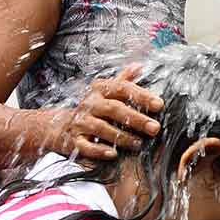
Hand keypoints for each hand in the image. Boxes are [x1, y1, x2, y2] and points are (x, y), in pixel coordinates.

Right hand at [47, 63, 161, 163]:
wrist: (60, 126)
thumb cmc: (92, 108)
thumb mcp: (105, 91)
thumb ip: (122, 80)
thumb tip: (139, 65)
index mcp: (100, 90)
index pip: (122, 88)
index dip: (141, 96)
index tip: (159, 105)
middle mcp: (89, 104)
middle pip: (114, 109)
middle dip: (136, 119)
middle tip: (155, 128)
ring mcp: (80, 122)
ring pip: (101, 128)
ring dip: (122, 137)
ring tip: (139, 144)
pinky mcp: (74, 140)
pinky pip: (86, 146)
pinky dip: (99, 150)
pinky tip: (113, 154)